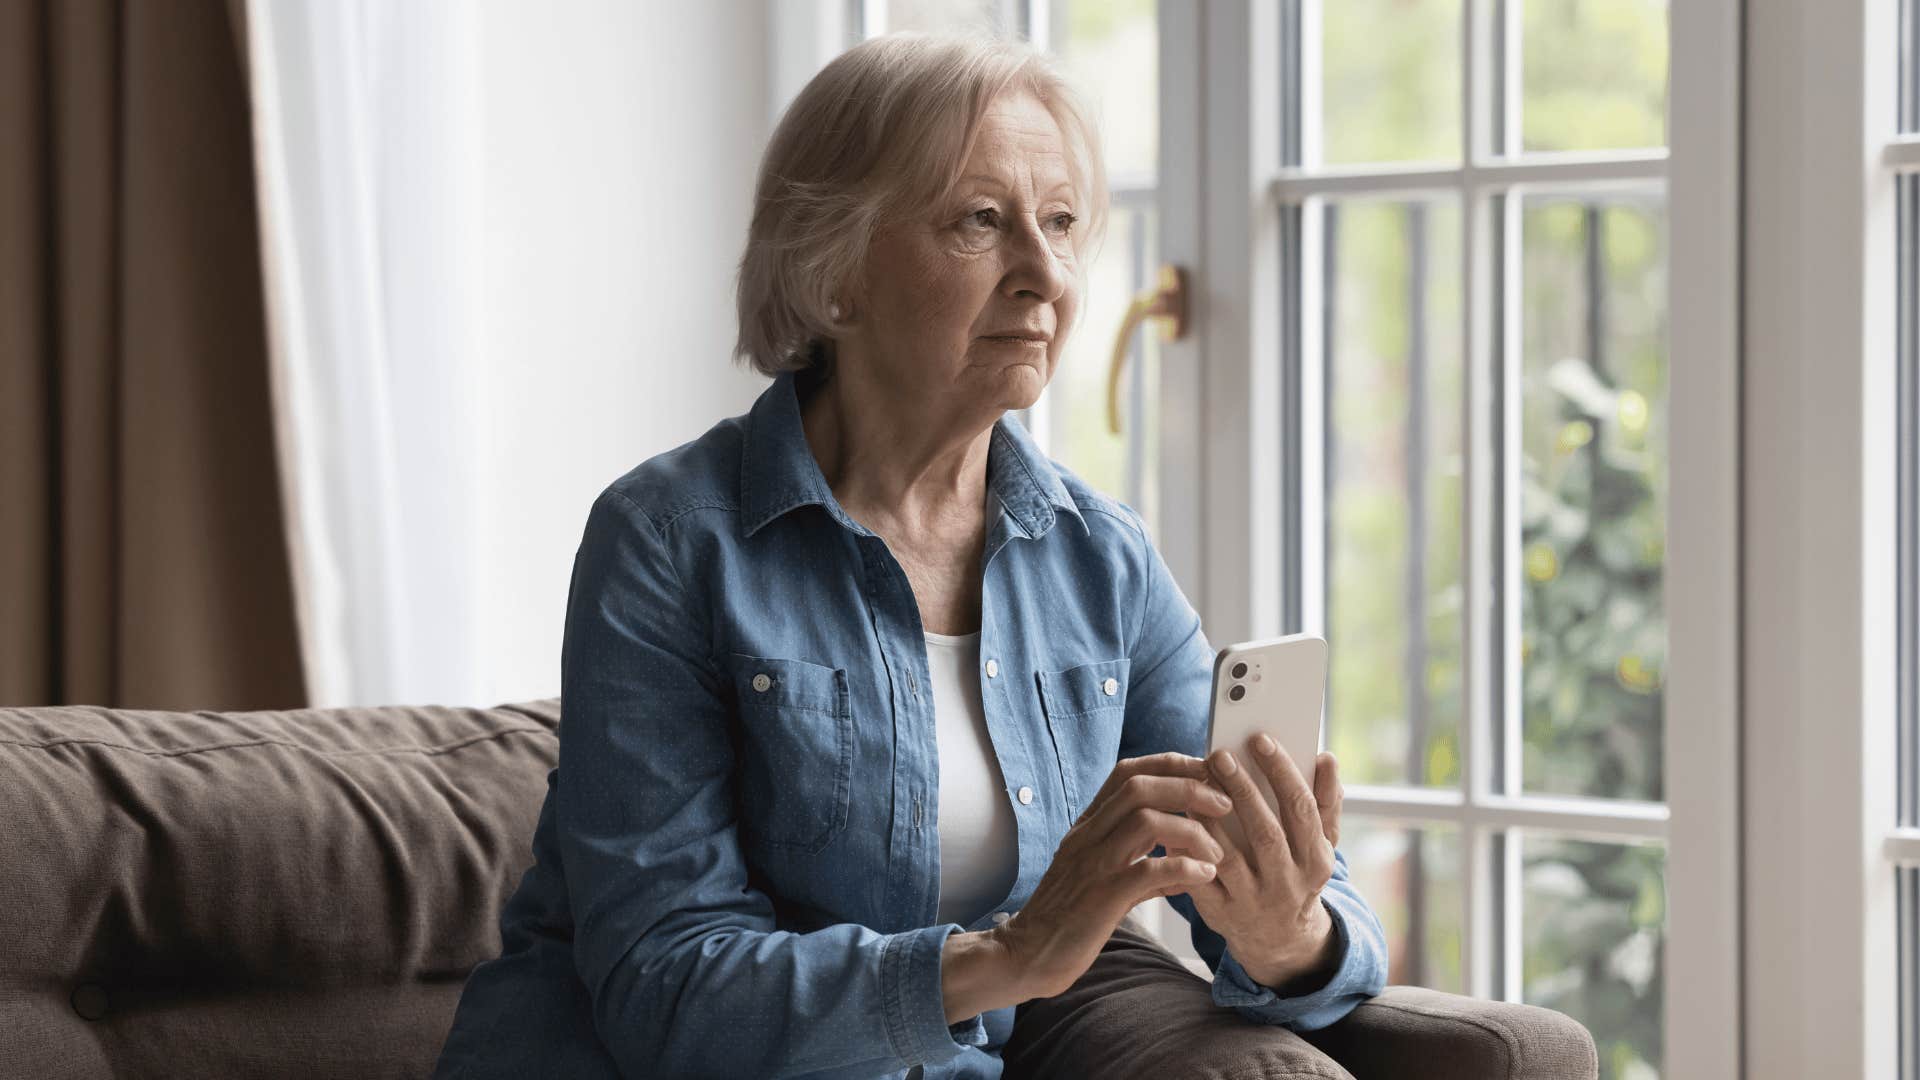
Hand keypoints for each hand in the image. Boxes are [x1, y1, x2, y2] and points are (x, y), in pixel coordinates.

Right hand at [994, 752, 1235, 999]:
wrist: (1028, 955)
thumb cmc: (1068, 918)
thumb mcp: (1103, 878)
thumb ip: (1141, 865)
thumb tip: (1187, 866)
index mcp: (1088, 826)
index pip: (1128, 773)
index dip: (1171, 764)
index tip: (1207, 773)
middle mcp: (1088, 836)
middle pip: (1139, 786)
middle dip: (1189, 787)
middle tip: (1224, 804)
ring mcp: (1092, 864)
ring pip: (1145, 821)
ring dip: (1191, 830)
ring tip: (1217, 852)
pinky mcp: (1100, 897)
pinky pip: (1147, 871)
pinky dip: (1183, 868)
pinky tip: (1203, 877)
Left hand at [1185, 734, 1344, 989]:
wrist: (1280, 938)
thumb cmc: (1298, 873)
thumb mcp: (1321, 844)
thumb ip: (1326, 802)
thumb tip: (1326, 757)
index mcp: (1316, 861)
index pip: (1301, 810)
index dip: (1282, 772)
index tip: (1260, 739)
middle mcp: (1287, 883)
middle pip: (1265, 832)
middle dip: (1242, 790)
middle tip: (1220, 755)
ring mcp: (1252, 901)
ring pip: (1228, 856)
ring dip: (1209, 818)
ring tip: (1194, 782)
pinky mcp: (1220, 913)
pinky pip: (1199, 878)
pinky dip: (1186, 849)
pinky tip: (1176, 820)